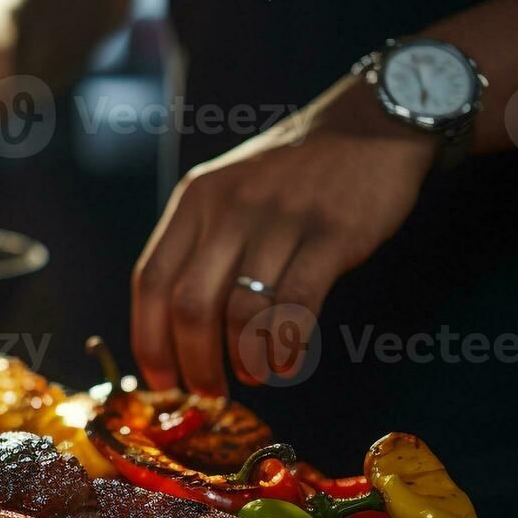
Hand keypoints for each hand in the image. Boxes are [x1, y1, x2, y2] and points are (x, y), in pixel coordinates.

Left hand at [131, 73, 440, 394]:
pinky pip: (297, 305)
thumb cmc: (288, 175)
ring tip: (251, 374)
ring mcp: (280, 220)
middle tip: (208, 390)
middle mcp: (229, 209)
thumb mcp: (225, 192)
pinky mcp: (332, 234)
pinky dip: (286, 346)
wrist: (367, 127)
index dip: (149, 339)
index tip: (160, 378)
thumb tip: (174, 331)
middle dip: (193, 361)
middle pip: (190, 305)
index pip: (151, 281)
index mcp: (194, 202)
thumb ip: (198, 246)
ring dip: (242, 358)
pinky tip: (286, 364)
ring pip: (242, 311)